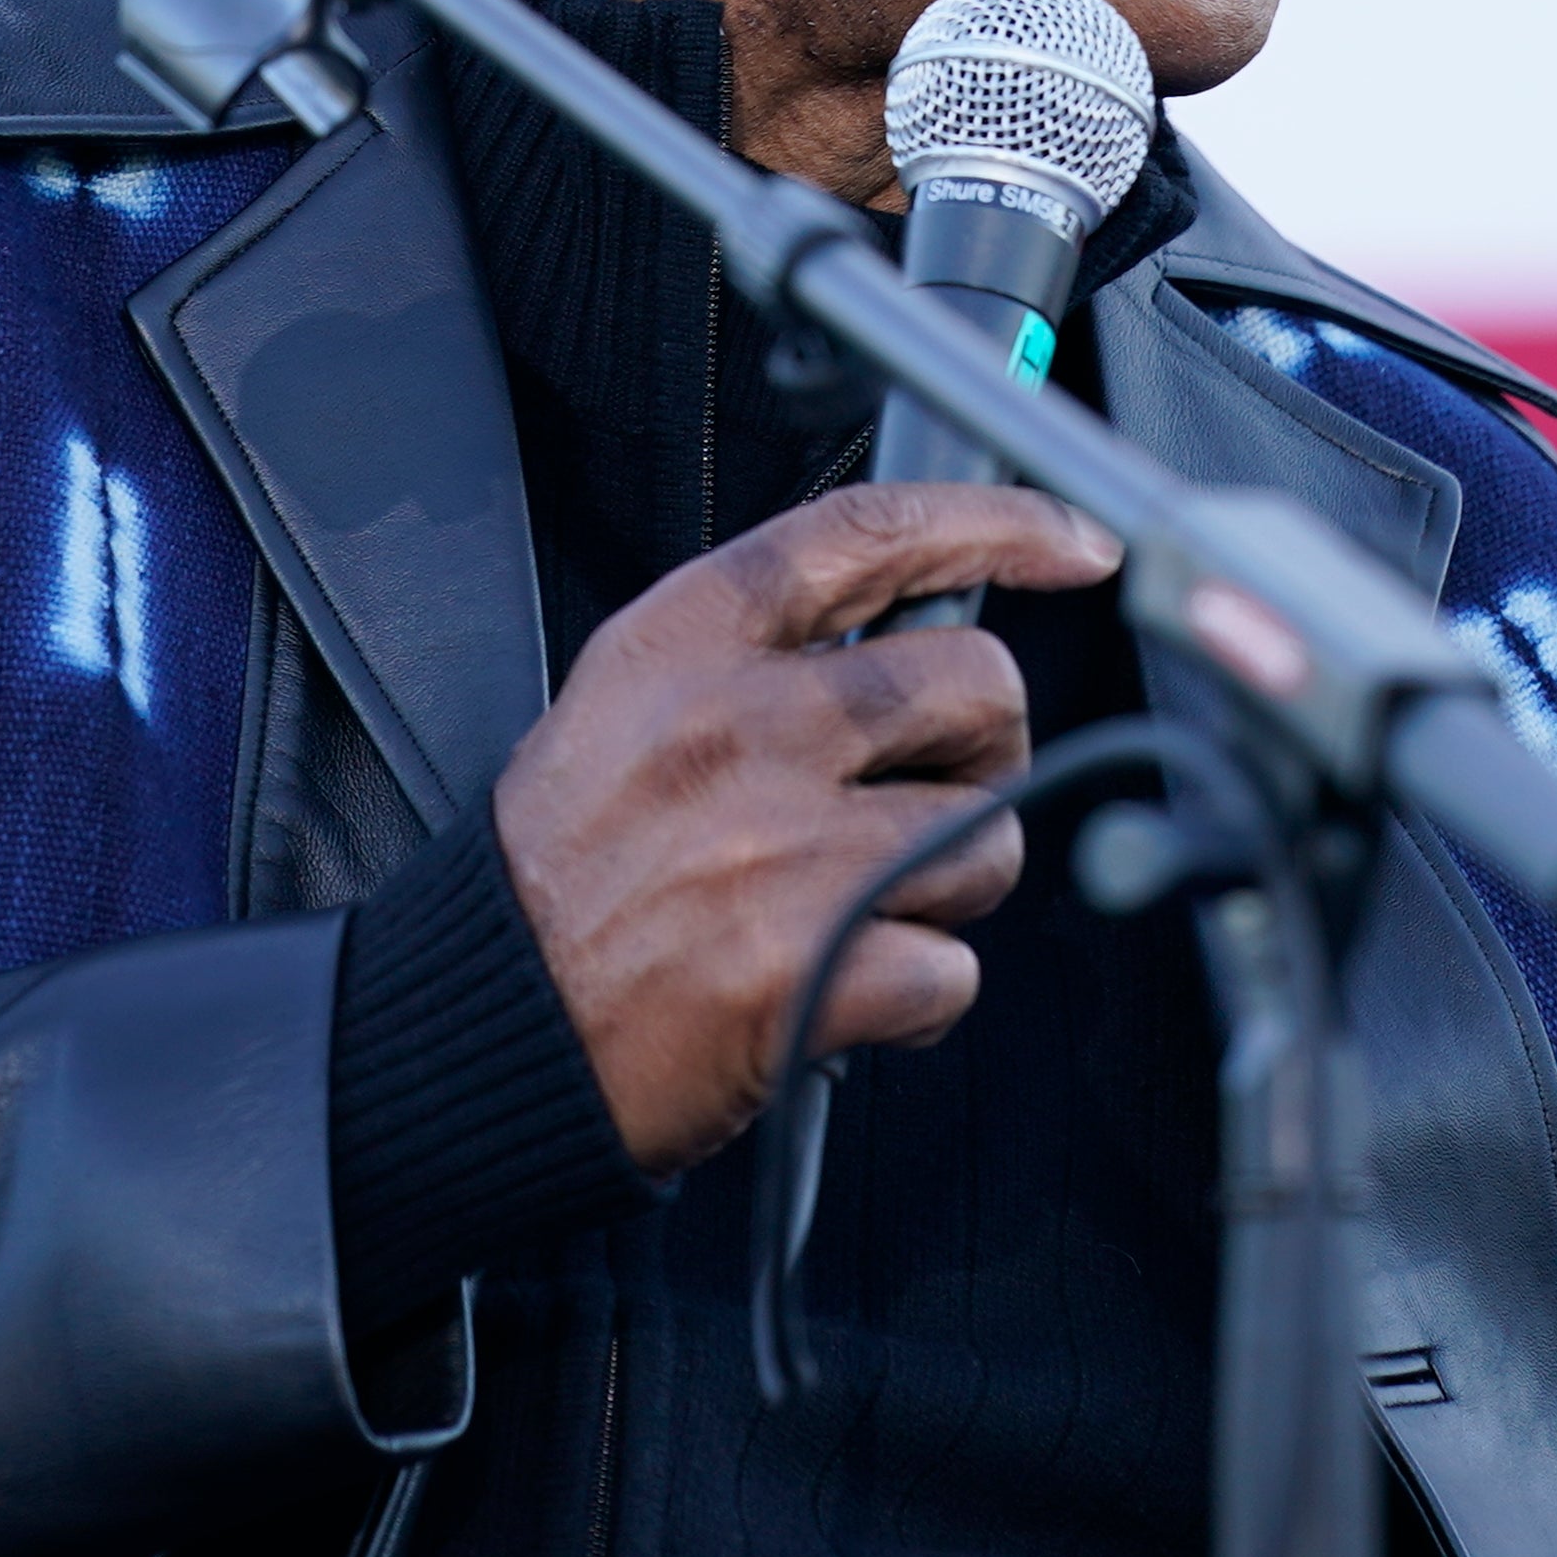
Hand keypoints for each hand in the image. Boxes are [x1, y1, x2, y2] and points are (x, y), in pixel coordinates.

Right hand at [491, 479, 1124, 1173]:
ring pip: (988, 836)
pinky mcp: (814, 965)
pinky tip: (839, 991)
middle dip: (985, 749)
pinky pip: (954, 967)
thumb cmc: (561, 879)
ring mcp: (783, 846)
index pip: (870, 535)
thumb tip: (912, 628)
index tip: (1074, 542)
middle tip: (926, 796)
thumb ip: (757, 654)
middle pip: (978, 684)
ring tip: (853, 910)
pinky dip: (913, 995)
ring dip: (945, 886)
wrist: (482, 1032)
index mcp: (685, 645)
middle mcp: (740, 725)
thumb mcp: (624, 707)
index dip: (999, 524)